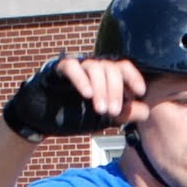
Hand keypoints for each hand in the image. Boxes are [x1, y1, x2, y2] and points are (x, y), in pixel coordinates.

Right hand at [1, 54, 147, 141]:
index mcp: (104, 76)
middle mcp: (91, 67)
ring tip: (100, 110)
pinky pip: (72, 67)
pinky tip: (87, 95)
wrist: (41, 120)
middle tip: (113, 111)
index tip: (140, 92)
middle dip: (115, 90)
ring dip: (101, 89)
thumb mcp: (102, 119)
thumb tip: (145, 111)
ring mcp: (75, 65)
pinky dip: (81, 80)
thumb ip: (123, 115)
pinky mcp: (57, 68)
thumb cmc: (73, 116)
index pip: (123, 67)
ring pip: (95, 67)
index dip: (133, 77)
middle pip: (111, 68)